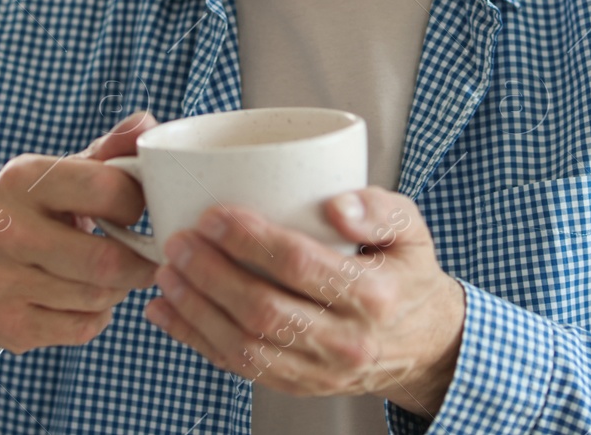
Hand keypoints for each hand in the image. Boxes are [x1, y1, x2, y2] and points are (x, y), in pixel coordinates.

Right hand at [0, 110, 161, 361]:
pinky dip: (97, 317)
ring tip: (111, 276)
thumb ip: (108, 150)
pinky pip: (82, 328)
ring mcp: (1, 281)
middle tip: (144, 258)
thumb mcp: (58, 173)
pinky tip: (84, 300)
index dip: (136, 205)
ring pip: (97, 298)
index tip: (136, 211)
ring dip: (118, 290)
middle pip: (106, 261)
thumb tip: (147, 123)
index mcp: (23, 179)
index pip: (109, 190)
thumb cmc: (27, 210)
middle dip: (138, 263)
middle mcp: (6, 229)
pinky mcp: (5, 325)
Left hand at [142, 186, 465, 418]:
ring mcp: (321, 371)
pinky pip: (240, 369)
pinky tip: (168, 313)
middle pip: (264, 311)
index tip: (214, 216)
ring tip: (167, 273)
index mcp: (374, 296)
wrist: (423, 343)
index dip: (251, 241)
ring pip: (246, 347)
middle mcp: (347, 341)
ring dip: (197, 310)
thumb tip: (336, 205)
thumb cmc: (406, 274)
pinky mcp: (298, 386)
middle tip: (179, 241)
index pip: (302, 266)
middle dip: (211, 275)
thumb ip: (379, 209)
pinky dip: (196, 341)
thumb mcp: (411, 229)